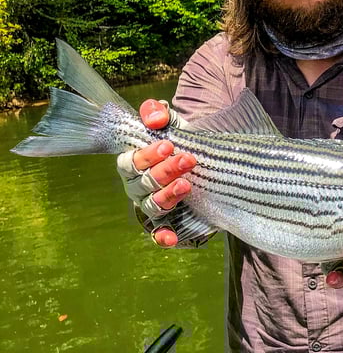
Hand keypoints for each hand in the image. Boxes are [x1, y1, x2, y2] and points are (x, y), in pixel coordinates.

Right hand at [117, 99, 194, 247]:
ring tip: (186, 185)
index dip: (147, 155)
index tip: (169, 145)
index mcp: (133, 164)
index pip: (130, 162)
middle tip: (187, 160)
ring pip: (152, 206)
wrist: (202, 159)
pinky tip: (172, 239)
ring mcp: (152, 205)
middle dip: (165, 171)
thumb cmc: (179, 140)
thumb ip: (157, 113)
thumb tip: (155, 118)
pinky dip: (163, 237)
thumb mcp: (171, 122)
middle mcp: (138, 187)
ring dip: (168, 196)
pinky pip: (159, 233)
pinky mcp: (169, 221)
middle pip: (144, 184)